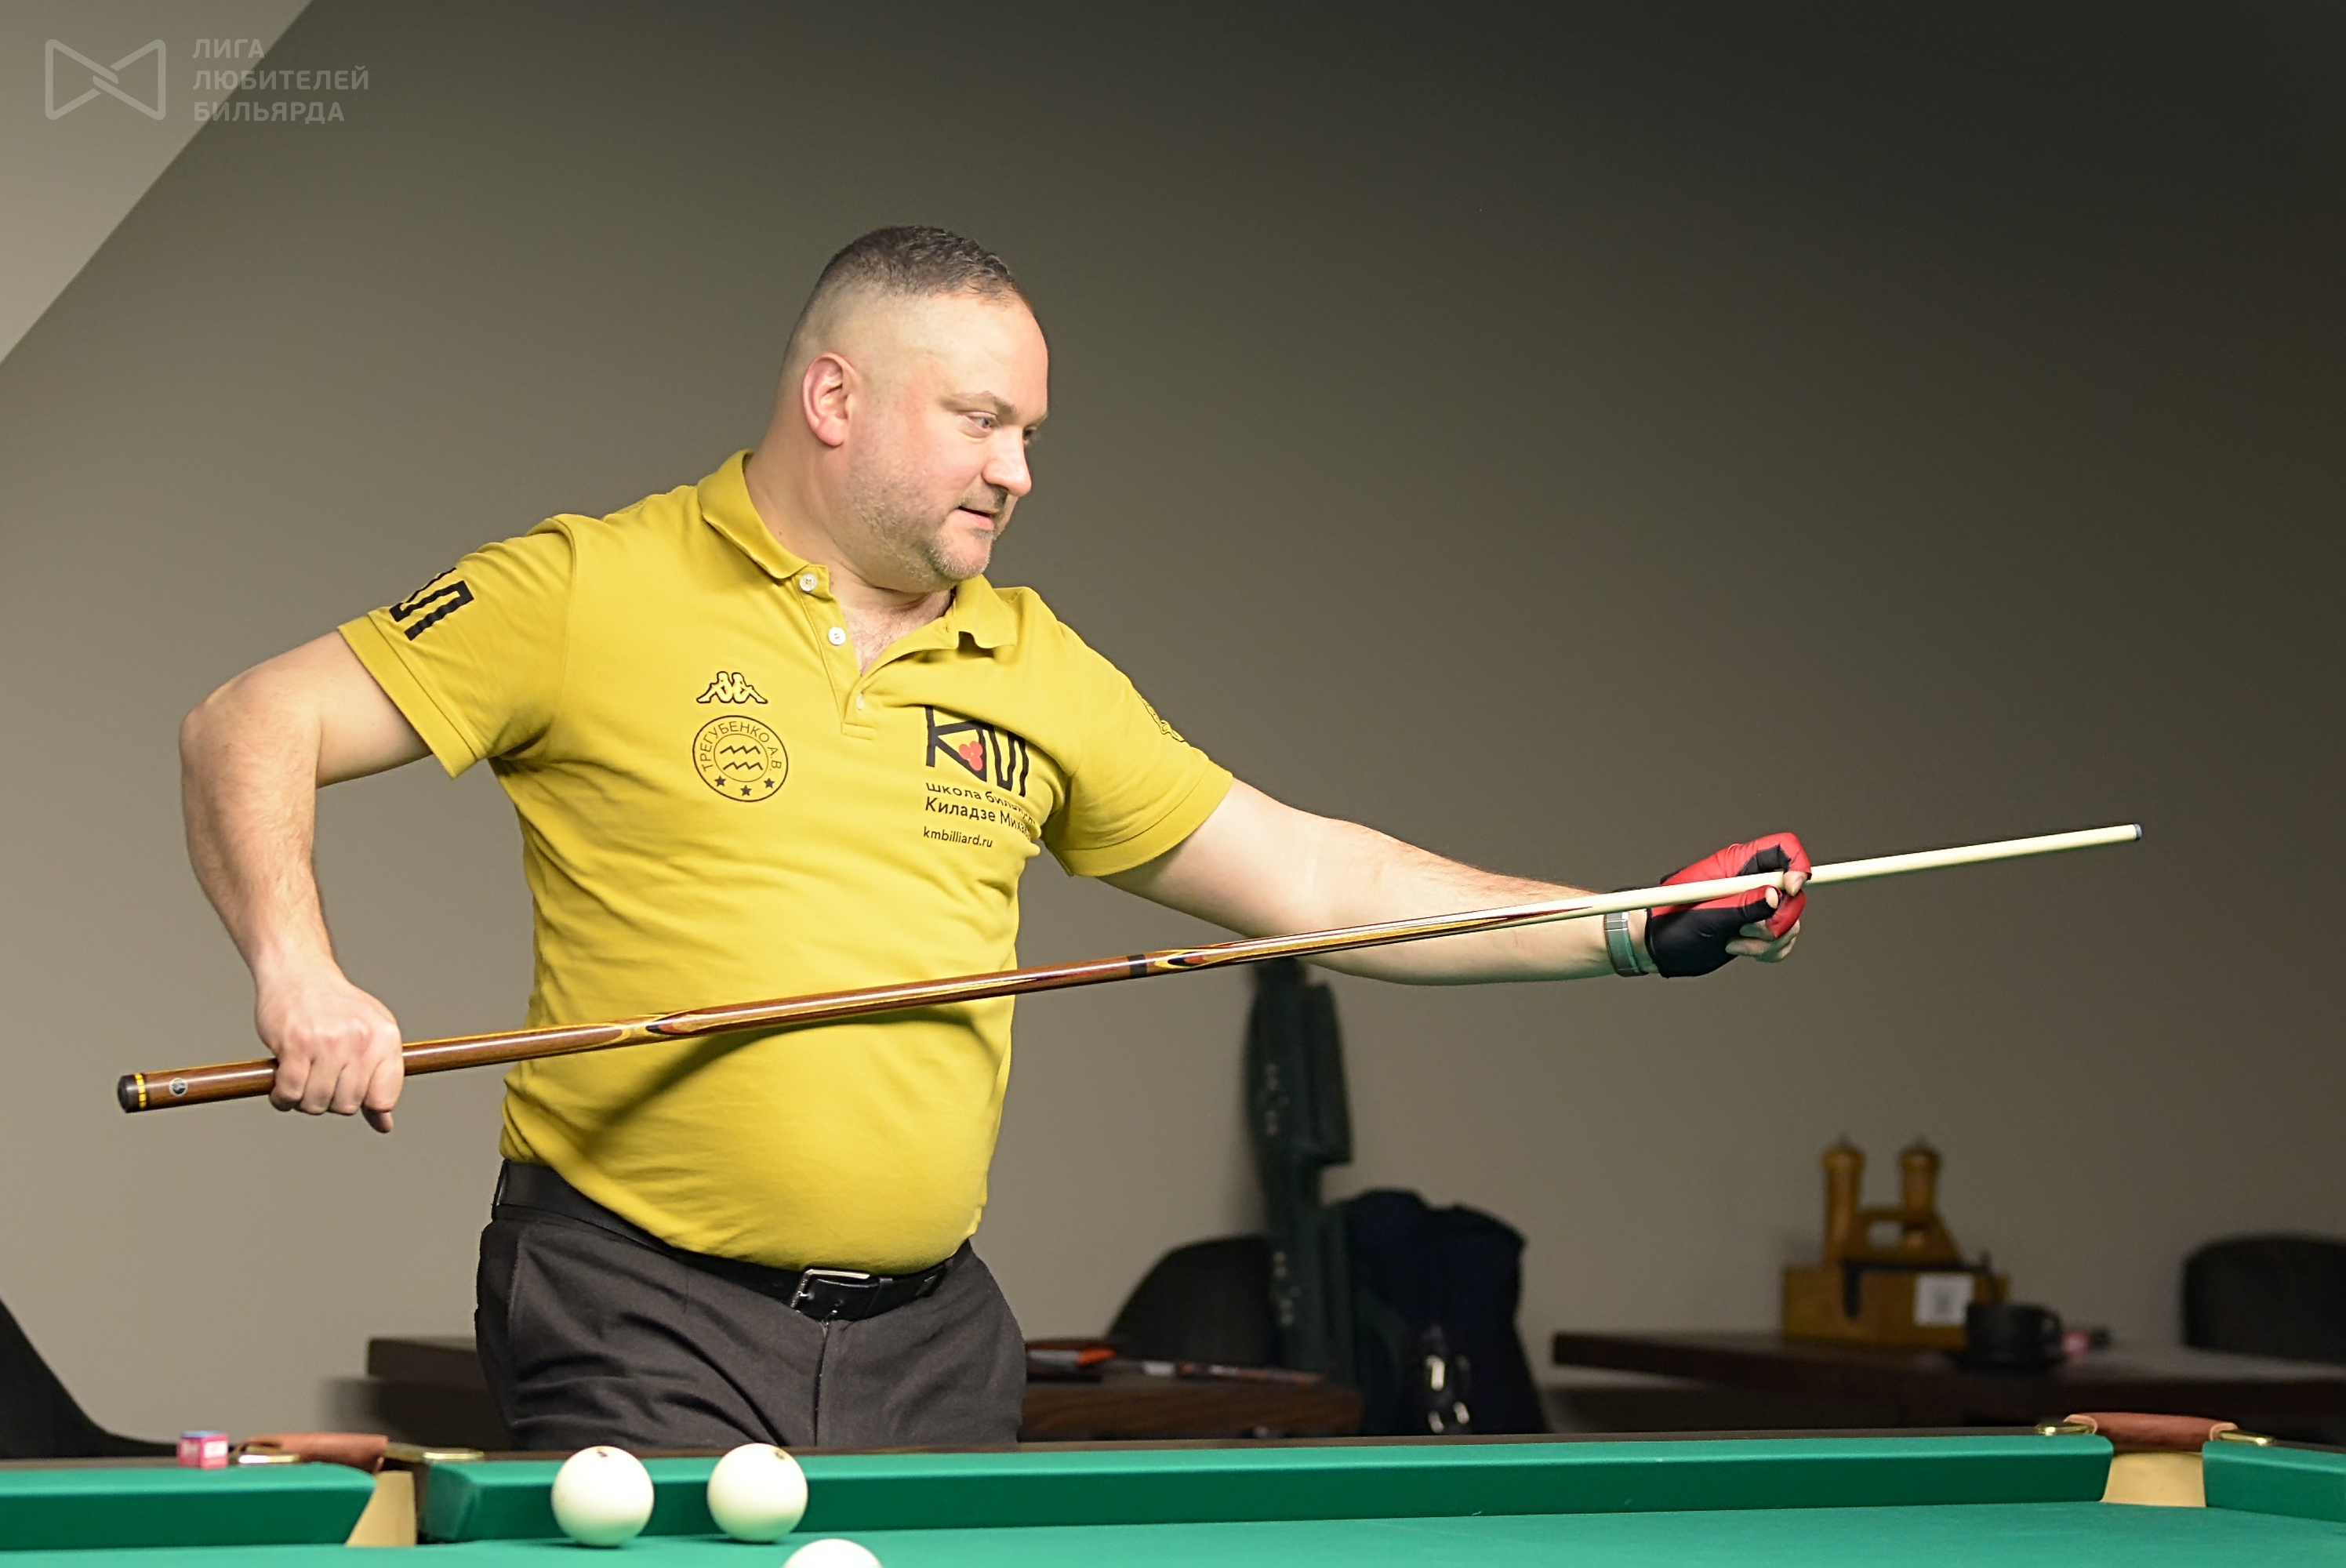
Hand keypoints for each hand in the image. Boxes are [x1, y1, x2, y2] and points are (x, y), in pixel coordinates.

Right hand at [253, 961, 403, 1132]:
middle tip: (318, 1080)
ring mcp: (329, 1042)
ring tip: (301, 1078)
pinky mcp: (296, 1045)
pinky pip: (291, 1093)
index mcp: (386, 1038)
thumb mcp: (371, 1034)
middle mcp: (361, 1040)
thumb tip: (384, 1124)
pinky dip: (282, 1097)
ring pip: (317, 1103)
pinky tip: (281, 1083)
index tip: (350, 1096)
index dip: (365, 1105)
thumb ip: (381, 1077)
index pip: (384, 1097)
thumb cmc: (336, 1006)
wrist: (299, 972)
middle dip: (329, 1101)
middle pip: (347, 1105)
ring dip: (303, 1100)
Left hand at [1645, 832, 1809, 977]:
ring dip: (1769, 939)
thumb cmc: (1669, 923)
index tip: (1791, 889)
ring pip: (1790, 920)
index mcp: (1736, 864)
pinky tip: (1738, 948)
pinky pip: (1783, 940)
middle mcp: (1750, 882)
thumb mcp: (1706, 915)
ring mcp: (1755, 906)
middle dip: (1780, 917)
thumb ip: (1743, 905)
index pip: (1782, 848)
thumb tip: (1777, 896)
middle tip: (1748, 929)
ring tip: (1734, 940)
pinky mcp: (1756, 930)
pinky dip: (1769, 951)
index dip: (1796, 863)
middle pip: (1794, 891)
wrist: (1655, 949)